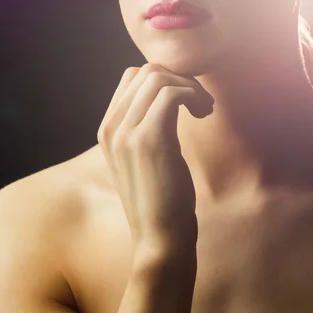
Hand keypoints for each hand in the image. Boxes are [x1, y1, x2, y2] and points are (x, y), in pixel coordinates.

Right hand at [97, 63, 213, 260]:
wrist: (160, 241)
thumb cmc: (160, 201)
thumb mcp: (143, 161)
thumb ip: (142, 129)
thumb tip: (167, 99)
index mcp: (108, 130)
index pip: (132, 77)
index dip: (164, 79)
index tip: (186, 100)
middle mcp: (112, 127)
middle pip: (146, 71)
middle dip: (180, 79)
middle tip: (199, 103)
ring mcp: (126, 132)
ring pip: (158, 77)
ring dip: (189, 86)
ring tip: (203, 108)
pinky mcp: (149, 139)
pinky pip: (172, 93)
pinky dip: (194, 95)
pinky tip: (203, 114)